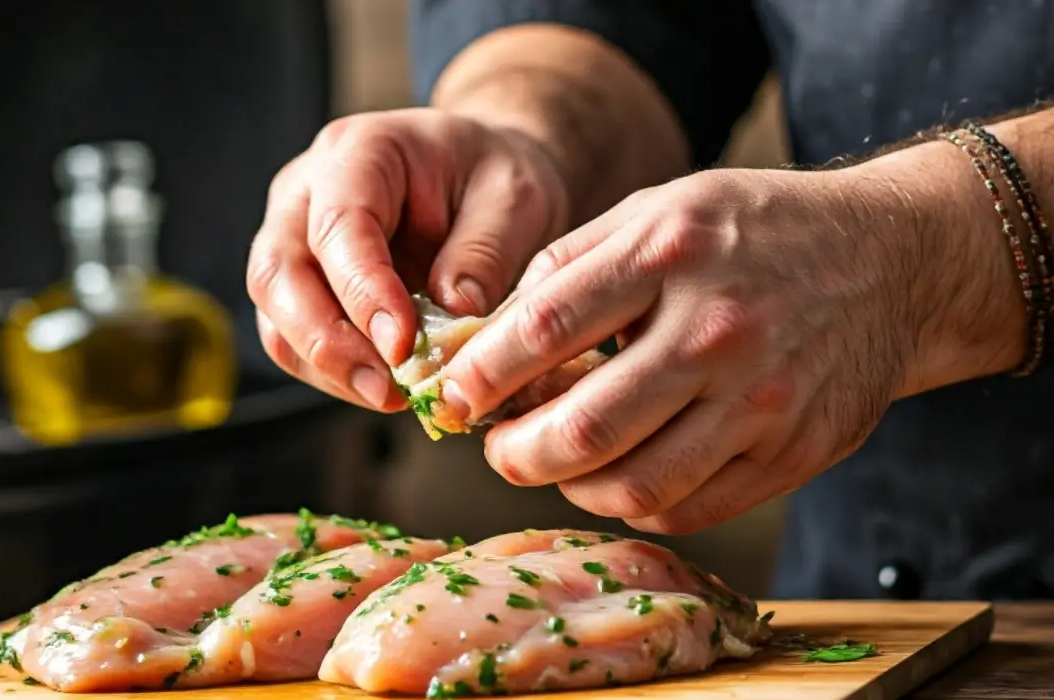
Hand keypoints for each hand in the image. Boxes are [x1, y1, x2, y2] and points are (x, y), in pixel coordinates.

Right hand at [246, 108, 568, 411]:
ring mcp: (293, 240)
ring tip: (395, 397)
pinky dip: (334, 374)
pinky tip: (386, 389)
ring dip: (328, 368)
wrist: (484, 180)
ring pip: (276, 315)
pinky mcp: (301, 287)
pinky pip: (294, 340)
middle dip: (327, 343)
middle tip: (388, 390)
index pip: (338, 226)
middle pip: (279, 273)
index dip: (363, 292)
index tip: (403, 344)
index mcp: (359, 152)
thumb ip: (484, 253)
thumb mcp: (516, 199)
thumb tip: (451, 315)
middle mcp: (305, 193)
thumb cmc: (496, 178)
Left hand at [436, 167, 928, 533]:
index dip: (482, 374)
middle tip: (497, 449)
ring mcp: (763, 397)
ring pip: (636, 484)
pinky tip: (617, 476)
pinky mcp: (795, 450)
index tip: (452, 397)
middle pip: (585, 427)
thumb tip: (490, 332)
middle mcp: (718, 327)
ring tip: (556, 465)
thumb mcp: (660, 209)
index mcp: (671, 251)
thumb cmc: (753, 231)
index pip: (547, 326)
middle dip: (517, 453)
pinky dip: (635, 503)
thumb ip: (572, 263)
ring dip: (573, 487)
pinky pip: (691, 506)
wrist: (889, 258)